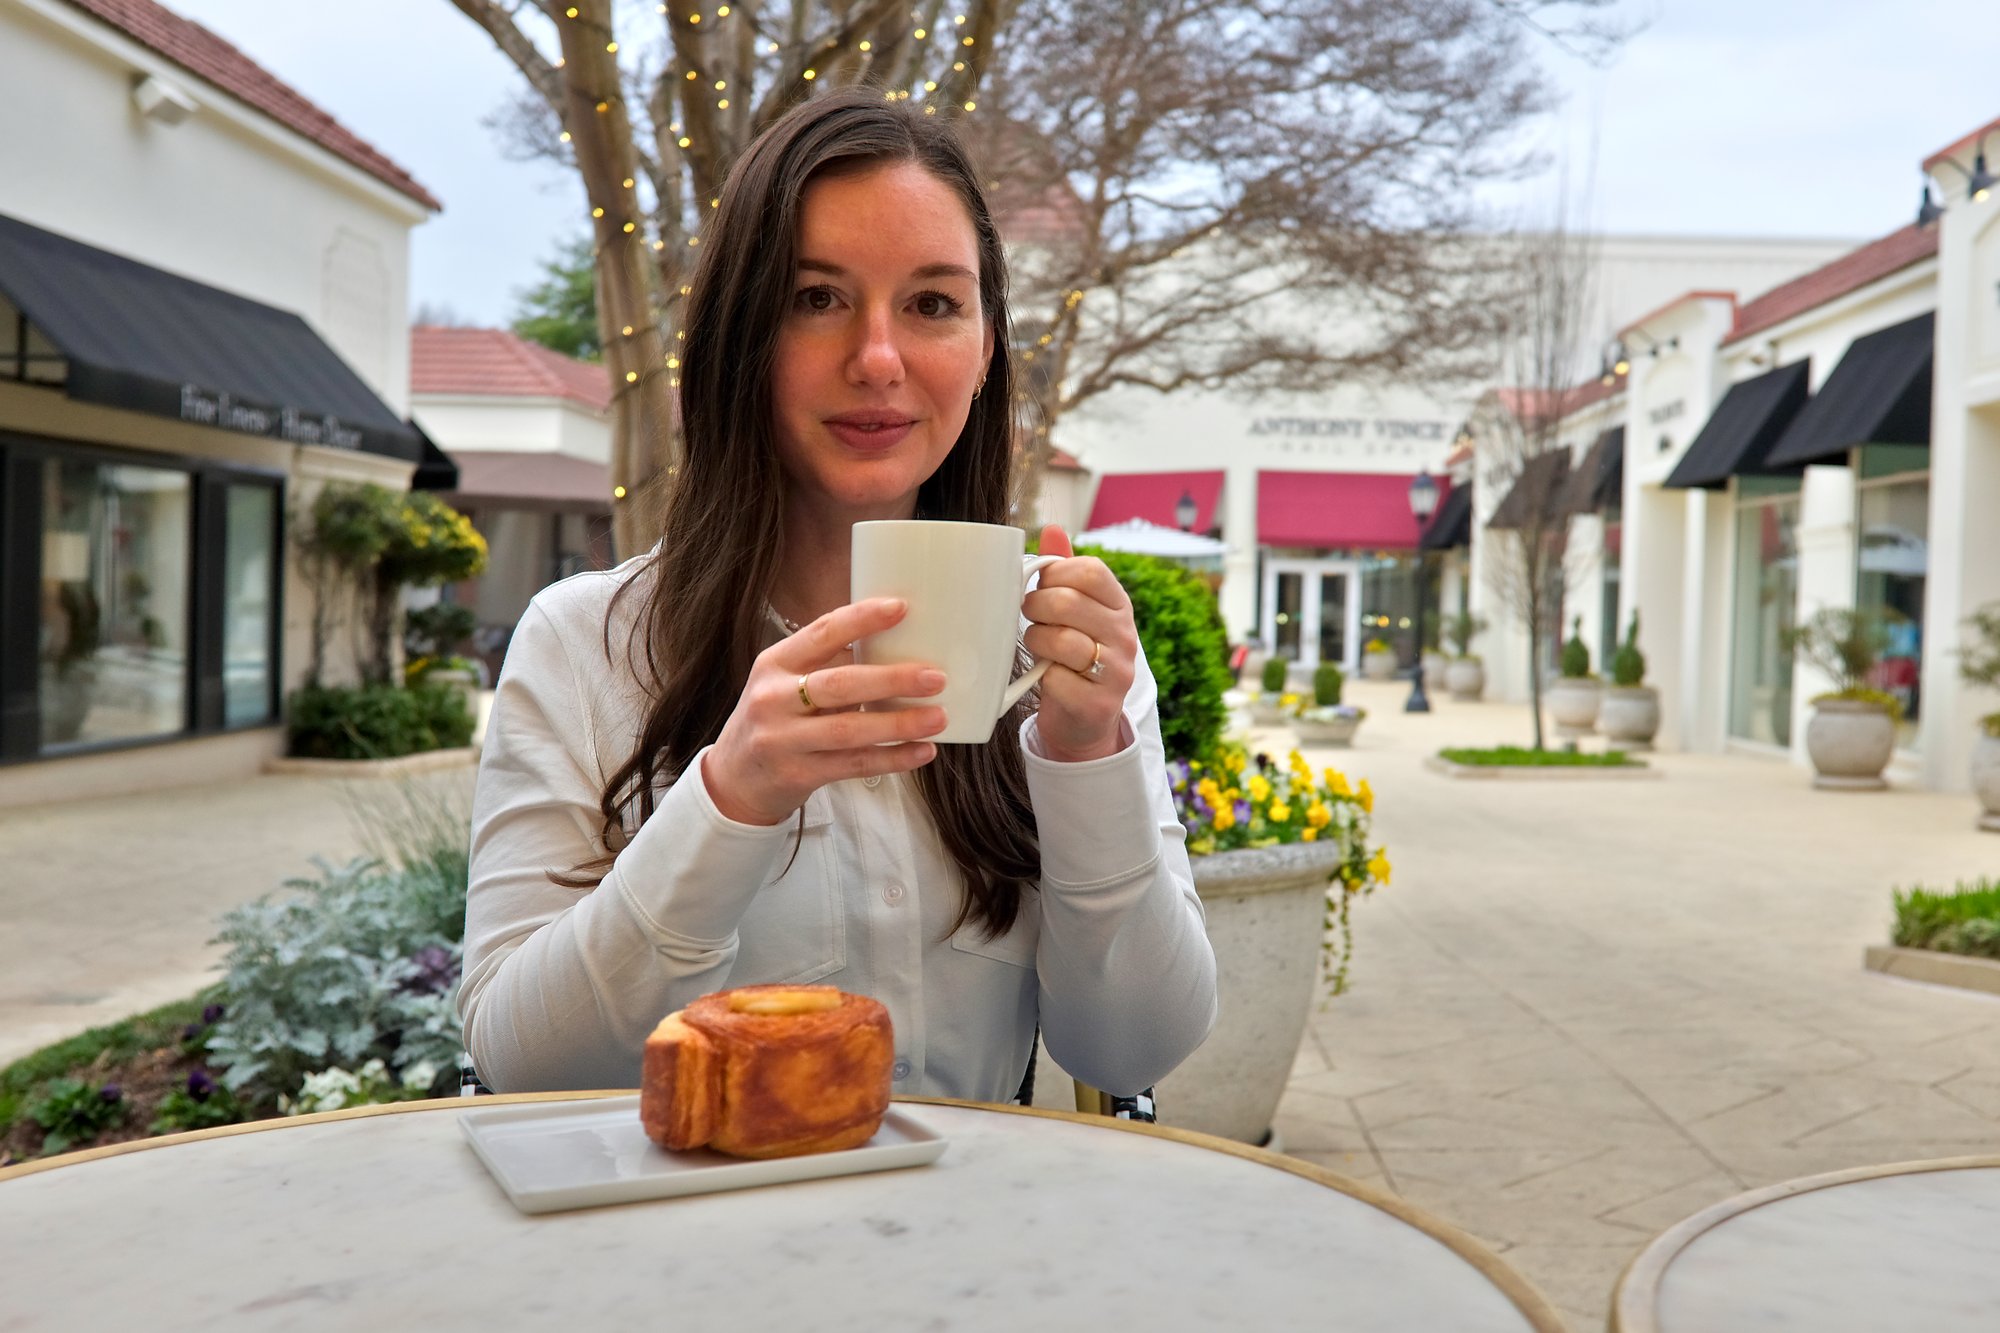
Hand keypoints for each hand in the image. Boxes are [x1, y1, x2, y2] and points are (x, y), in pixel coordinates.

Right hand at [701, 598, 948, 825]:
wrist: (734, 779)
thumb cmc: (774, 719)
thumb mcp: (785, 682)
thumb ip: (828, 664)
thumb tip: (899, 642)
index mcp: (775, 662)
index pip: (822, 632)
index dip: (862, 619)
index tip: (902, 608)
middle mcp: (774, 698)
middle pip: (840, 684)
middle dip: (892, 679)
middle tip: (936, 677)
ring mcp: (782, 739)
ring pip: (849, 729)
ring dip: (899, 723)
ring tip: (939, 717)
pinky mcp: (796, 774)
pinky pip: (853, 765)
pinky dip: (892, 759)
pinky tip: (923, 752)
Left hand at [1023, 526, 1136, 762]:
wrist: (1083, 722)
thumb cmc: (1072, 657)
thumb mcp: (1073, 612)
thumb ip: (1063, 572)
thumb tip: (1053, 529)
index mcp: (1119, 605)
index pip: (1090, 570)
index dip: (1054, 575)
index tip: (1041, 587)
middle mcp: (1125, 636)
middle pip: (1069, 603)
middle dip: (1036, 607)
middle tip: (1030, 617)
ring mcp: (1117, 671)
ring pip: (1062, 640)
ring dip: (1036, 642)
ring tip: (1038, 647)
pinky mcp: (1099, 704)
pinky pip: (1056, 679)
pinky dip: (1042, 678)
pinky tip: (1046, 679)